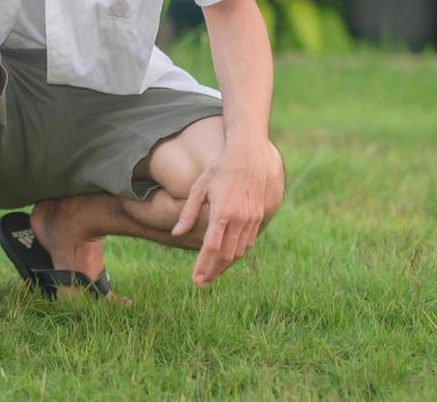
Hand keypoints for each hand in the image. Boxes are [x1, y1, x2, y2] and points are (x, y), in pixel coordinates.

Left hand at [171, 141, 277, 287]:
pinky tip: (227, 257)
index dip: (203, 266)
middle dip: (213, 271)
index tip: (195, 279)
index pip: (211, 247)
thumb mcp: (199, 187)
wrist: (250, 154)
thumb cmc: (221, 168)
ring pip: (239, 251)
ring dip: (225, 265)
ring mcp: (252, 218)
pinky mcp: (260, 216)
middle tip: (202, 283)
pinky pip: (248, 242)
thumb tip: (176, 233)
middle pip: (226, 255)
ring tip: (213, 273)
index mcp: (222, 212)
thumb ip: (188, 213)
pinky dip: (237, 253)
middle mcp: (240, 218)